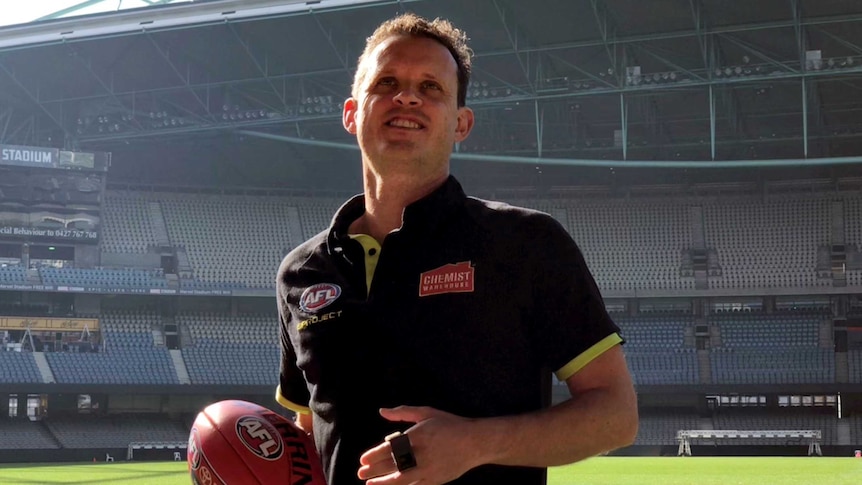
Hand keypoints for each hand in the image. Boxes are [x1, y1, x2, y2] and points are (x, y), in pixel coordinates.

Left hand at [357, 406, 482, 484]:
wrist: (476, 443)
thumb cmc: (450, 425)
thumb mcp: (427, 413)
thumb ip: (403, 412)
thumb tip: (382, 411)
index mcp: (419, 435)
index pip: (391, 447)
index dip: (375, 455)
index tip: (363, 460)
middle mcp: (423, 453)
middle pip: (393, 464)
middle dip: (375, 470)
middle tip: (360, 474)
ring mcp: (430, 469)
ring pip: (402, 480)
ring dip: (385, 483)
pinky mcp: (436, 480)